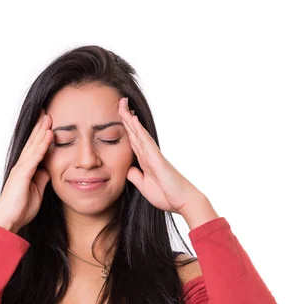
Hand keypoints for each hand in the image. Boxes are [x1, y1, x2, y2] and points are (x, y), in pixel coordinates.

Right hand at [0, 109, 52, 232]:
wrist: (8, 220)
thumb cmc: (19, 210)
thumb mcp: (36, 193)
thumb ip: (41, 180)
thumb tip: (47, 171)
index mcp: (25, 170)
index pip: (34, 149)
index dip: (40, 136)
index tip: (47, 124)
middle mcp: (21, 166)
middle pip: (32, 143)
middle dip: (40, 127)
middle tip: (46, 112)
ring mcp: (21, 169)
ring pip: (33, 145)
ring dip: (42, 131)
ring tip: (48, 117)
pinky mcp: (22, 174)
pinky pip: (35, 156)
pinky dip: (42, 145)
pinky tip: (48, 135)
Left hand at [118, 97, 204, 213]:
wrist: (183, 201)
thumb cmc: (167, 195)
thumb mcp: (144, 187)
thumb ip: (136, 177)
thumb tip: (128, 169)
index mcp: (145, 161)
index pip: (133, 141)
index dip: (126, 128)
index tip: (120, 116)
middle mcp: (149, 155)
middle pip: (135, 133)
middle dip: (126, 118)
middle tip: (120, 101)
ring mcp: (153, 155)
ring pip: (139, 133)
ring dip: (130, 119)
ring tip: (123, 104)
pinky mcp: (157, 159)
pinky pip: (146, 141)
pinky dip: (139, 130)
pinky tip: (133, 119)